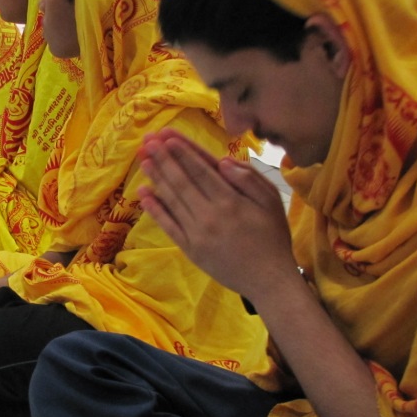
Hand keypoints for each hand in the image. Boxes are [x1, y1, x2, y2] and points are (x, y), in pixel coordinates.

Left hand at [137, 128, 295, 297]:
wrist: (268, 280)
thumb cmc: (273, 237)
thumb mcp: (272, 202)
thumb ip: (249, 179)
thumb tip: (223, 160)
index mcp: (231, 200)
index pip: (201, 170)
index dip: (183, 152)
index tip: (167, 136)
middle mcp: (210, 214)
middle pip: (182, 181)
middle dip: (164, 157)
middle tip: (148, 139)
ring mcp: (197, 233)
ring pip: (172, 199)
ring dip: (156, 177)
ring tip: (143, 158)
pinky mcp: (190, 248)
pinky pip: (168, 225)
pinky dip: (154, 208)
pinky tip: (144, 193)